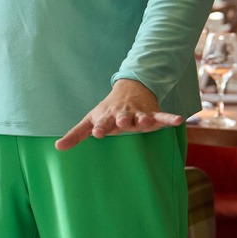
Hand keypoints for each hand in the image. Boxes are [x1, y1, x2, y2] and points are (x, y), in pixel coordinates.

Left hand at [55, 79, 181, 151]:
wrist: (129, 89)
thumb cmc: (107, 111)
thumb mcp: (90, 120)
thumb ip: (76, 135)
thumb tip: (57, 148)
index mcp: (107, 118)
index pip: (102, 124)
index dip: (100, 128)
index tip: (98, 133)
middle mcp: (123, 115)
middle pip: (122, 119)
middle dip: (122, 121)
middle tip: (121, 123)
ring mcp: (138, 114)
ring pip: (142, 117)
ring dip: (144, 119)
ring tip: (146, 122)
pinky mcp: (152, 114)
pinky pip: (162, 117)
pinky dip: (170, 118)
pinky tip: (179, 120)